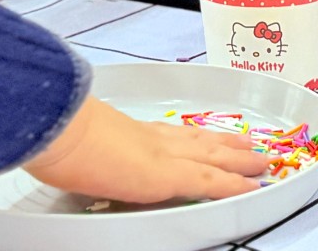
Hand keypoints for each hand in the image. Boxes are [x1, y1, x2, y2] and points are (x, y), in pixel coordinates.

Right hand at [26, 96, 263, 202]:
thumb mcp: (74, 139)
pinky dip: (233, 185)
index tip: (208, 136)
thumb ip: (86, 147)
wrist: (58, 129)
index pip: (171, 134)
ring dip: (239, 158)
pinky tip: (252, 187)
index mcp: (131, 131)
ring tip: (260, 159)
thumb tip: (74, 155)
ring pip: (213, 156)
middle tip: (251, 145)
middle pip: (200, 140)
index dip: (194, 136)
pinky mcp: (167, 176)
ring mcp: (164, 155)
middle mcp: (153, 138)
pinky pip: (209, 182)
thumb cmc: (57, 134)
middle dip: (227, 144)